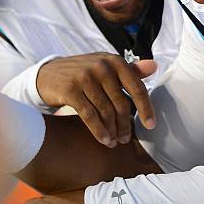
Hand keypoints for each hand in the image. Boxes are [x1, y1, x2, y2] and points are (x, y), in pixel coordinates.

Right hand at [37, 53, 156, 146]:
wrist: (48, 74)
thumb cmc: (85, 73)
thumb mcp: (107, 67)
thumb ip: (131, 70)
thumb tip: (154, 66)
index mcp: (115, 61)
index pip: (137, 87)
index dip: (146, 108)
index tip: (151, 125)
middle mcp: (102, 66)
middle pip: (122, 103)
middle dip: (126, 125)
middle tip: (126, 139)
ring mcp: (85, 77)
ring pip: (106, 111)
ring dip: (112, 130)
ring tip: (115, 142)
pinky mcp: (70, 89)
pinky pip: (89, 115)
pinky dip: (98, 131)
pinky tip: (104, 140)